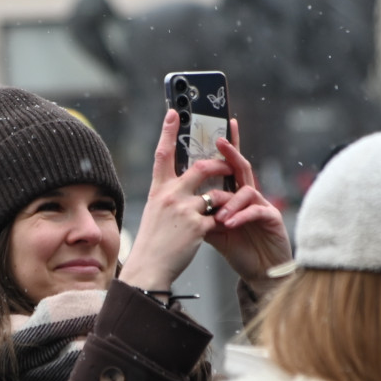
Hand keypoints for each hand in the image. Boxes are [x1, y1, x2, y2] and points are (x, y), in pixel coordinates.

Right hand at [120, 109, 231, 290]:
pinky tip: (227, 227)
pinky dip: (226, 220)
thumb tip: (186, 187)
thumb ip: (170, 197)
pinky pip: (220, 216)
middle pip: (200, 168)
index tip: (174, 111)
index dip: (168, 131)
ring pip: (216, 193)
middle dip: (218, 166)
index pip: (163, 154)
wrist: (149, 269)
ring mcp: (184, 210)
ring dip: (226, 199)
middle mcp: (169, 196)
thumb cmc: (153, 243)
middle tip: (227, 166)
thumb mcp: (156, 214)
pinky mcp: (198, 226)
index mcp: (158, 191)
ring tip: (231, 205)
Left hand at [204, 119, 291, 284]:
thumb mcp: (213, 230)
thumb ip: (200, 214)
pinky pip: (256, 211)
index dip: (226, 147)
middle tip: (220, 142)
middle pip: (240, 167)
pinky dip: (241, 216)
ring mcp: (262, 205)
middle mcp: (249, 195)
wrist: (259, 272)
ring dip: (230, 202)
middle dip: (231, 153)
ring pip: (247, 190)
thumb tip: (178, 202)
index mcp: (234, 195)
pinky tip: (230, 224)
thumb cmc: (238, 248)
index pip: (228, 167)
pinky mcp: (272, 218)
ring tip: (218, 218)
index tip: (218, 128)